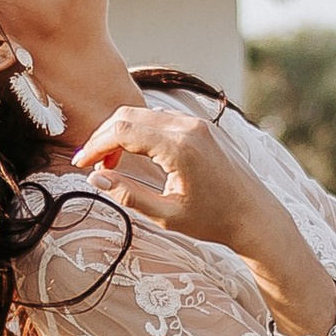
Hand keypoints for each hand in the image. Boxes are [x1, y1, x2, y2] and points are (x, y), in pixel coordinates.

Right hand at [73, 101, 335, 335]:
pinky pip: (160, 119)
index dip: (95, 146)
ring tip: (110, 165)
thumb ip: (128, 195)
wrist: (255, 215)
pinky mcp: (201, 127)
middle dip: (103, 137)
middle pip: (128, 116)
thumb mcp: (166, 216)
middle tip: (89, 164)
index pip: (122, 132)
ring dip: (120, 134)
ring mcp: (197, 124)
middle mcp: (188, 127)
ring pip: (143, 115)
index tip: (80, 164)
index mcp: (179, 148)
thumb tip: (95, 177)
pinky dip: (140, 132)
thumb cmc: (213, 221)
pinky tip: (134, 156)